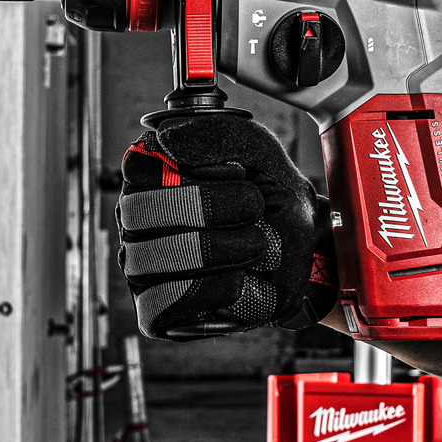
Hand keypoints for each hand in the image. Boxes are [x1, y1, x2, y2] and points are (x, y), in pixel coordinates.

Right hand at [116, 105, 333, 336]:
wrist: (305, 242)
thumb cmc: (270, 191)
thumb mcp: (253, 146)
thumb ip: (212, 132)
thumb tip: (165, 140)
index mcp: (148, 173)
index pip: (139, 168)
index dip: (195, 173)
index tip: (239, 173)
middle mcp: (136, 219)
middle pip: (140, 214)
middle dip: (208, 210)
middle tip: (252, 208)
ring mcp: (142, 266)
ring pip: (147, 259)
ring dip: (214, 250)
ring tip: (254, 244)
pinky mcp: (157, 309)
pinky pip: (159, 304)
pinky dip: (206, 291)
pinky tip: (236, 279)